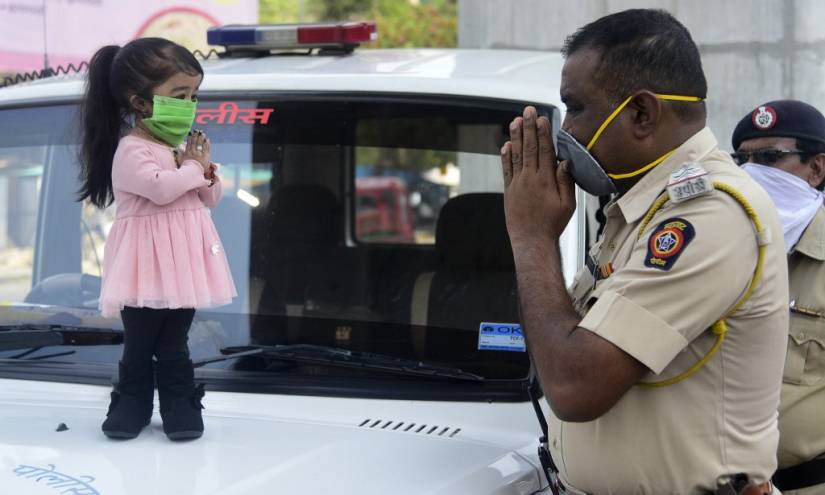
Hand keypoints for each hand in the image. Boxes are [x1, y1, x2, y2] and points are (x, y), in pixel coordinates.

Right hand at [181, 130, 210, 172]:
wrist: (193, 172)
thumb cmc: (187, 167)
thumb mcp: (180, 160)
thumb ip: (179, 154)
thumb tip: (178, 148)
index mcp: (188, 152)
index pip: (189, 143)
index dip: (190, 138)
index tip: (191, 133)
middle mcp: (193, 151)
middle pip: (195, 142)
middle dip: (196, 136)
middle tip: (197, 131)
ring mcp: (200, 153)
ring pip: (200, 144)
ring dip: (202, 138)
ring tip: (203, 134)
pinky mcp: (205, 156)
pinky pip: (206, 148)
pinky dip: (207, 143)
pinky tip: (207, 140)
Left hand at [501, 106, 575, 243]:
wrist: (531, 241)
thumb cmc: (552, 224)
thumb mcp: (568, 204)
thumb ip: (566, 182)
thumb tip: (565, 161)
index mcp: (546, 181)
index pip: (545, 151)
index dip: (543, 133)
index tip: (542, 118)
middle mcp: (530, 179)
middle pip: (529, 148)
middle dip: (529, 127)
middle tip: (527, 111)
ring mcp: (517, 184)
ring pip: (516, 155)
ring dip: (516, 137)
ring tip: (515, 121)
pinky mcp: (509, 191)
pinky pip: (506, 170)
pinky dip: (506, 156)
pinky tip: (506, 144)